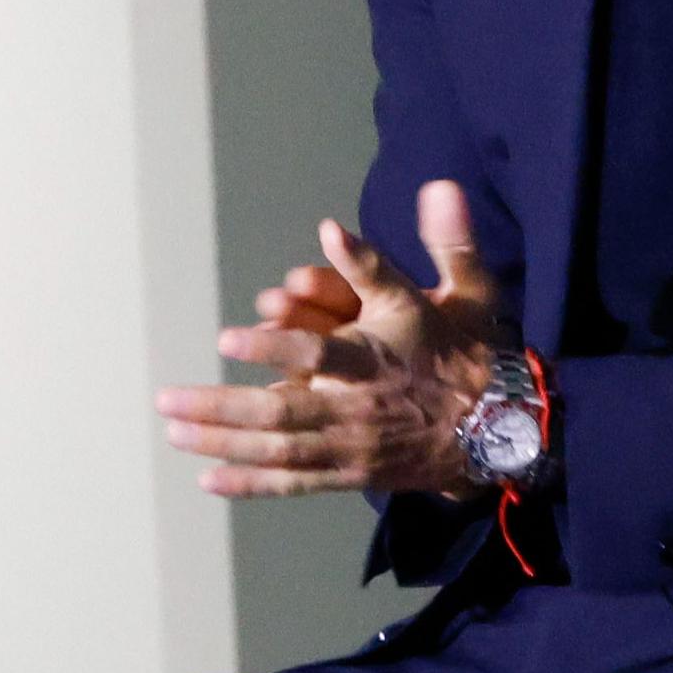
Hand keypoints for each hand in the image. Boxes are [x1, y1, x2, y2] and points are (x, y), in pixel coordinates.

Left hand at [156, 181, 501, 498]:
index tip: (227, 338)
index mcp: (380, 357)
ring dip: (222, 442)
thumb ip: (446, 242)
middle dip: (219, 406)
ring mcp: (355, 445)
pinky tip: (209, 479)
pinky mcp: (354, 473)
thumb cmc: (473, 353)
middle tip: (166, 399)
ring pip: (279, 450)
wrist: (506, 428)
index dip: (273, 348)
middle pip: (282, 411)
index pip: (321, 352)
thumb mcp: (467, 292)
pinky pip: (296, 484)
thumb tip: (437, 188)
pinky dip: (251, 484)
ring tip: (174, 431)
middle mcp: (361, 405)